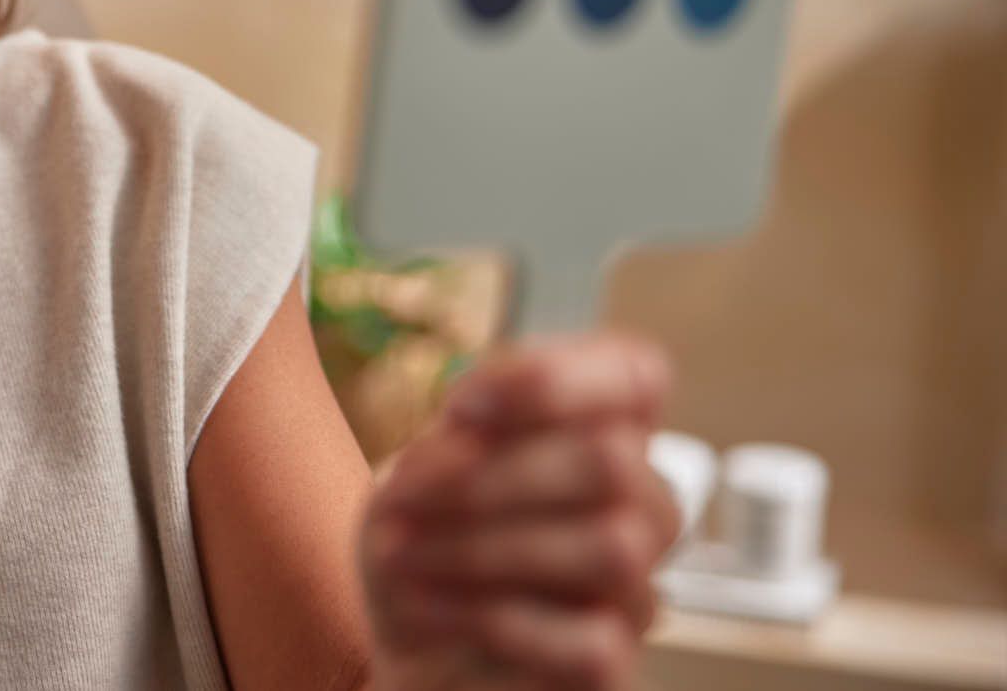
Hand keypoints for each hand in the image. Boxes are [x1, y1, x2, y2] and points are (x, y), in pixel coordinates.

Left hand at [357, 331, 681, 689]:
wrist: (398, 646)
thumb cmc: (418, 541)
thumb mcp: (415, 471)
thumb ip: (460, 437)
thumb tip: (472, 426)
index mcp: (596, 432)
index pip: (635, 374)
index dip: (554, 378)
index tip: (459, 408)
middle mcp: (638, 504)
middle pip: (612, 460)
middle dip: (490, 475)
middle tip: (400, 498)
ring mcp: (635, 588)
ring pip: (611, 548)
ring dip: (481, 546)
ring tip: (398, 553)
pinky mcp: (614, 665)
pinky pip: (589, 639)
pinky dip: (485, 616)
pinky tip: (422, 607)